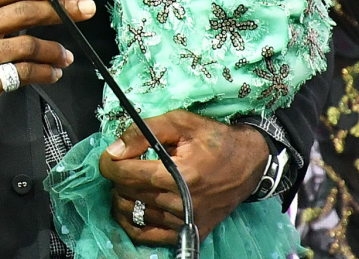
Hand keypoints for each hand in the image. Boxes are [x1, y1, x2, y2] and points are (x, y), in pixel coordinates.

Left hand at [98, 109, 267, 245]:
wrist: (249, 163)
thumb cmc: (214, 139)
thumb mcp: (180, 122)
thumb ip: (143, 132)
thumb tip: (115, 150)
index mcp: (179, 174)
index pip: (126, 174)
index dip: (109, 164)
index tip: (109, 157)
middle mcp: (181, 202)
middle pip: (128, 193)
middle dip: (117, 177)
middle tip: (124, 164)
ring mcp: (186, 221)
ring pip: (135, 214)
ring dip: (123, 197)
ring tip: (129, 182)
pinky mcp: (190, 231)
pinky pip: (149, 236)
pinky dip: (133, 223)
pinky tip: (132, 208)